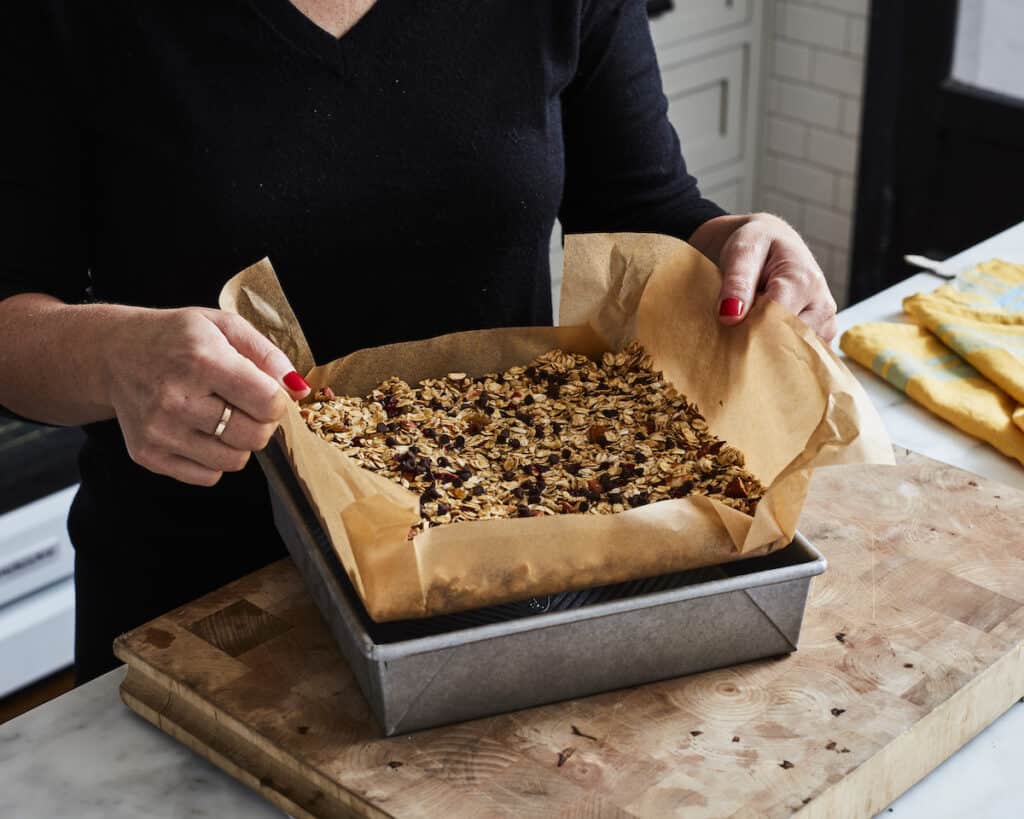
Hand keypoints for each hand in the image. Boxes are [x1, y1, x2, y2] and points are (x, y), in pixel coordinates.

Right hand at [103, 307, 310, 485]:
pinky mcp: (148, 455)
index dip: (276, 400)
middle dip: (260, 423)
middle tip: (243, 405)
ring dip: (237, 442)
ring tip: (218, 416)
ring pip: (234, 461)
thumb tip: (299, 390)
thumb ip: (269, 355)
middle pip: (255, 436)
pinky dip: (212, 459)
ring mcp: (160, 431)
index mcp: (202, 361)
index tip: (263, 391)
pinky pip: (208, 476)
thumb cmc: (177, 338)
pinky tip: (198, 431)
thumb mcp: (225, 326)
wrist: (115, 354)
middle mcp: (176, 399)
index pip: (268, 402)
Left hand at [689, 213, 837, 341]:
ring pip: (794, 354)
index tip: (728, 334)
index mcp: (804, 281)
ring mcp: (824, 323)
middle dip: (759, 345)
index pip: (776, 322)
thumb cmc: (757, 244)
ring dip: (769, 352)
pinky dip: (778, 355)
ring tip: (748, 336)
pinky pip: (799, 356)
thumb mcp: (742, 251)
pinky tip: (762, 344)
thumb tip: (731, 316)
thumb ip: (737, 282)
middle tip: (733, 338)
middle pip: (787, 342)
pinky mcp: (820, 335)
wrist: (772, 242)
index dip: (749, 332)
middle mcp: (822, 305)